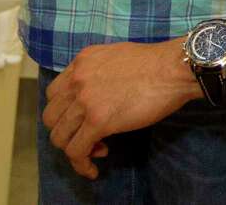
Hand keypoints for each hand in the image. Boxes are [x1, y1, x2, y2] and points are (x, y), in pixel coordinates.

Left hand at [43, 39, 201, 177]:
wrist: (174, 68)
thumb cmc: (156, 63)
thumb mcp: (116, 56)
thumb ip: (98, 71)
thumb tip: (97, 94)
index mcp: (82, 62)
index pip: (54, 93)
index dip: (65, 112)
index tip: (82, 120)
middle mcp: (77, 79)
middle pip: (51, 116)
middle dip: (67, 132)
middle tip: (89, 137)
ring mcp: (85, 100)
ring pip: (59, 137)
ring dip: (75, 149)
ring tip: (97, 150)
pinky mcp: (98, 120)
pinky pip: (76, 151)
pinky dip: (82, 164)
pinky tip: (94, 168)